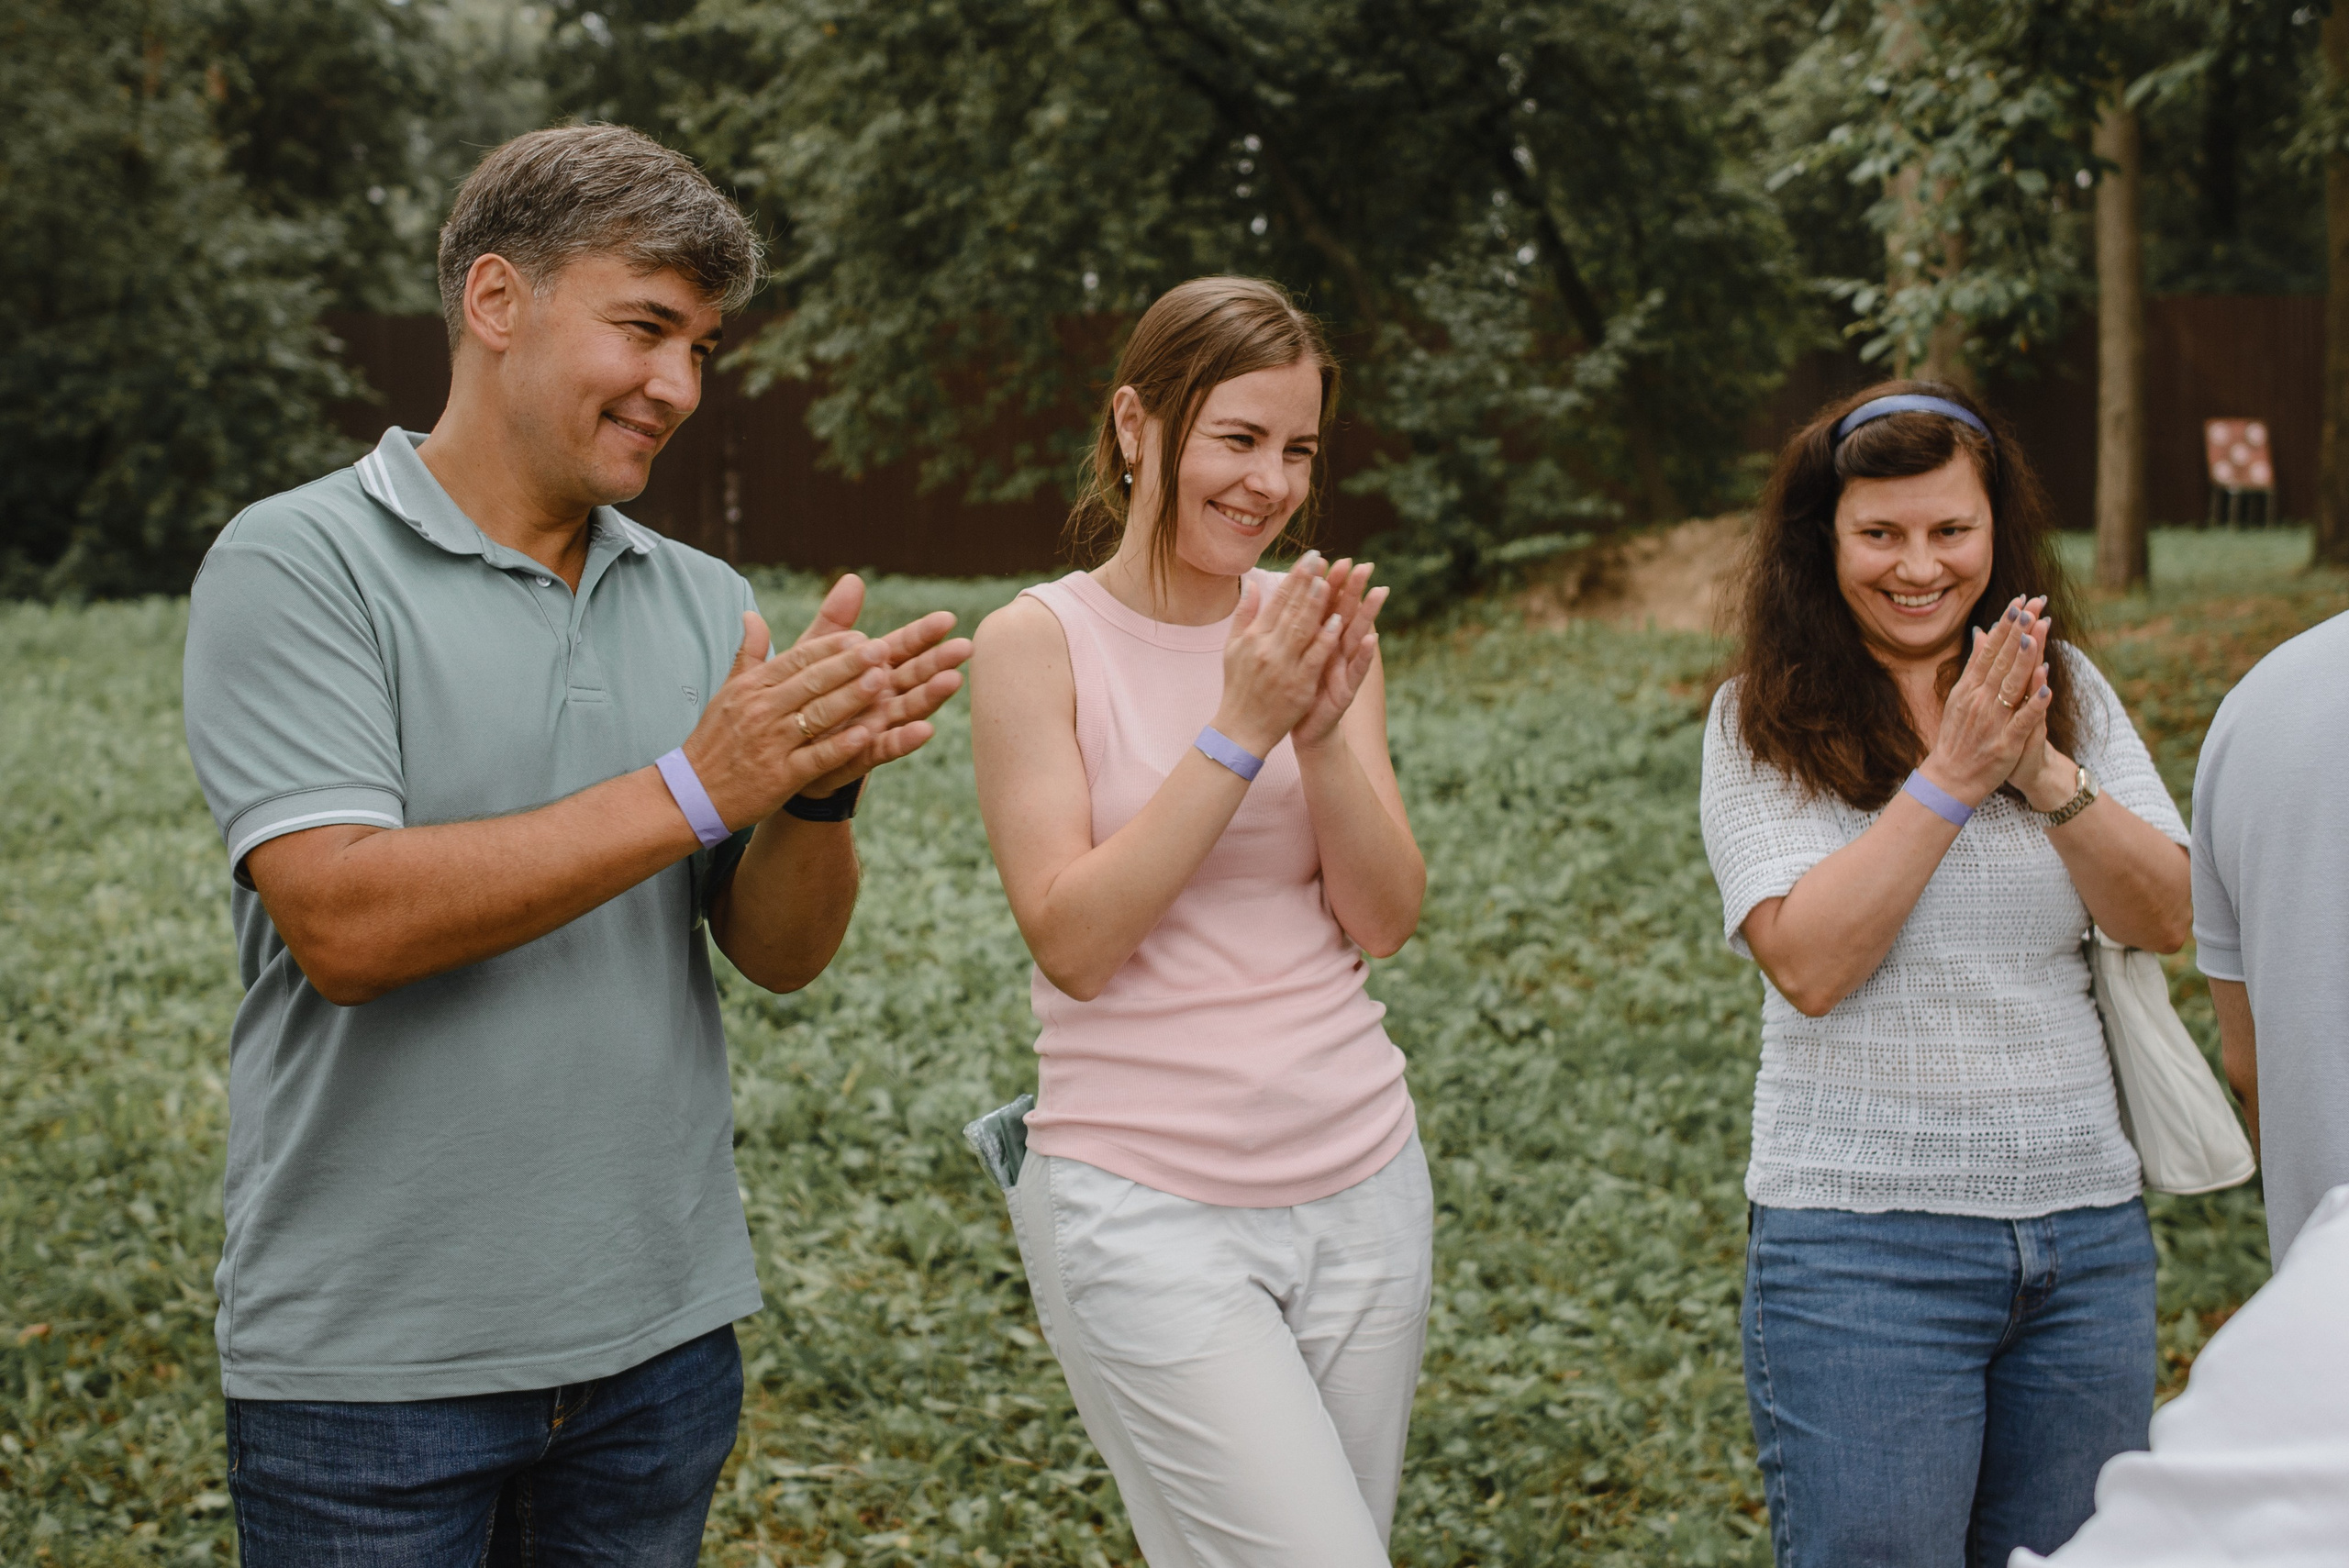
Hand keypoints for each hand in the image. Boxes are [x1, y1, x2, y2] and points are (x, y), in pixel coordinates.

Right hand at [680, 614, 889, 827]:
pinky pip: (816, 757)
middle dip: (850, 664)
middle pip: (812, 681)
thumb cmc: (716, 740)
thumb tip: (751, 616)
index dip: (830, 647)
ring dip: (852, 696)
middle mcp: (762, 710)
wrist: (692, 794)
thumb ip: (749, 654)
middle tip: (883, 648)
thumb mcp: (728, 692)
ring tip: (883, 681)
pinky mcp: (780, 777)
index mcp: (752, 687)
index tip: (861, 636)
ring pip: (818, 715)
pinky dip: (841, 745)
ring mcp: (771, 743)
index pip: (797, 659)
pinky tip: (867, 735)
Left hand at [789, 575, 973, 796]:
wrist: (786, 747)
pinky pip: (886, 747)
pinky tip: (924, 731)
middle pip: (916, 675)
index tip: (947, 618)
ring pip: (909, 708)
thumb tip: (852, 578)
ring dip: (932, 696)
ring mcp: (877, 725)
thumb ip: (834, 621)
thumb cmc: (805, 695)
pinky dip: (905, 740)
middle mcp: (883, 695)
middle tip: (965, 647)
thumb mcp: (813, 653)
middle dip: (940, 661)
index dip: (925, 633)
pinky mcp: (863, 754)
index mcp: (873, 667)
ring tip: (953, 681)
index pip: (905, 646)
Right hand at [1211, 552, 1344, 755]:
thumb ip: (1244, 615)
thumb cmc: (1238, 687)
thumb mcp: (1232, 649)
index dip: (1296, 577)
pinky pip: (1314, 658)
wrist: (1241, 729)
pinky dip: (1325, 639)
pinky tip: (1338, 621)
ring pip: (1303, 629)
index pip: (1277, 600)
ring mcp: (1283, 666)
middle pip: (1291, 610)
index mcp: (1253, 636)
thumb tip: (1250, 584)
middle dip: (1308, 583)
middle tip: (1325, 560)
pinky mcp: (1298, 685)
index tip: (1312, 558)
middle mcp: (1266, 647)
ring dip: (1317, 604)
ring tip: (1331, 581)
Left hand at [1293, 558, 1387, 752]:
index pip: (1322, 605)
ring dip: (1368, 614)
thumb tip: (1284, 599)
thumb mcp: (1290, 655)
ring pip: (1357, 636)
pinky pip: (1357, 670)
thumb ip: (1290, 627)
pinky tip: (1373, 638)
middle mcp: (1334, 649)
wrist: (1301, 729)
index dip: (1327, 582)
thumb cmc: (1294, 690)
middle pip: (1344, 614)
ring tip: (1380, 592)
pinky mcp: (1347, 690)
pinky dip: (1365, 655)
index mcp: (1317, 639)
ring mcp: (1344, 668)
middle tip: (1363, 565)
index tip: (1329, 557)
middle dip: (1352, 590)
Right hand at [1917, 594, 2051, 805]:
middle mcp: (1980, 700)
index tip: (2019, 602)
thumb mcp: (1960, 696)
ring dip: (2025, 659)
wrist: (1950, 778)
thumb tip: (1981, 633)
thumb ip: (1974, 665)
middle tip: (2034, 605)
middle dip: (2019, 632)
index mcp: (1970, 688)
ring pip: (2011, 685)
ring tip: (2037, 633)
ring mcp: (1992, 721)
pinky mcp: (2005, 743)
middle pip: (2002, 661)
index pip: (1990, 651)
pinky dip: (2034, 705)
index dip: (2006, 626)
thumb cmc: (1958, 736)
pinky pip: (2022, 721)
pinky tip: (2047, 689)